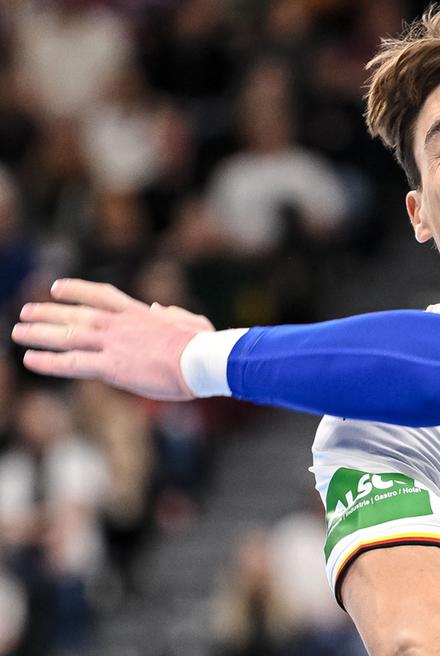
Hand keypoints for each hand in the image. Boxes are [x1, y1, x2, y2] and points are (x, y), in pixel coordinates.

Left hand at [12, 279, 211, 400]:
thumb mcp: (193, 322)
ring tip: (18, 332)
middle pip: (76, 315)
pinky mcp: (112, 367)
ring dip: (40, 333)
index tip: (57, 288)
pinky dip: (49, 362)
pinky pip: (73, 363)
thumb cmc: (205, 345)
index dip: (77, 290)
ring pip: (68, 336)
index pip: (101, 295)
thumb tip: (161, 310)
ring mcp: (114, 344)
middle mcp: (120, 325)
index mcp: (140, 314)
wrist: (203, 360)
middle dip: (49, 312)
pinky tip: (30, 360)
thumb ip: (174, 315)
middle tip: (26, 311)